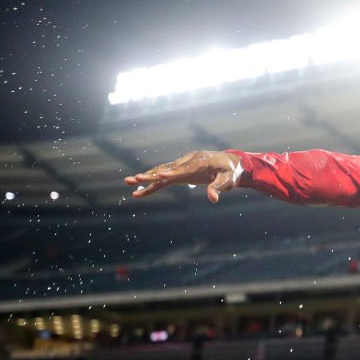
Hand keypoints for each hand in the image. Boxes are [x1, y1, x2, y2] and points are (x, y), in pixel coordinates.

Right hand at [124, 150, 242, 202]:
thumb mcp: (228, 180)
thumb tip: (213, 199)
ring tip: (128, 182)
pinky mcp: (181, 170)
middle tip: (133, 179)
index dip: (170, 175)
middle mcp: (187, 161)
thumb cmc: (230, 172)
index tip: (157, 178)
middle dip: (149, 175)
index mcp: (199, 162)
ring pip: (162, 171)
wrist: (230, 162)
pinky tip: (140, 188)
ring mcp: (183, 164)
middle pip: (166, 169)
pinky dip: (153, 181)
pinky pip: (164, 175)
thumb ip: (219, 187)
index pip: (181, 170)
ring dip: (146, 177)